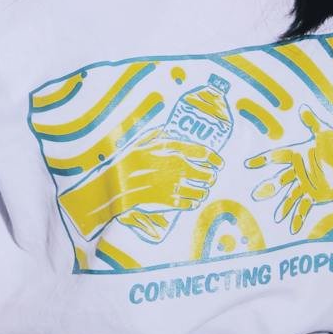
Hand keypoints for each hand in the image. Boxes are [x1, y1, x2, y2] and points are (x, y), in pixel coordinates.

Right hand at [58, 127, 223, 238]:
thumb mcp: (142, 141)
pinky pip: (189, 203)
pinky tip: (192, 199)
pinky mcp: (168, 202)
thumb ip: (158, 136)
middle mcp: (177, 167)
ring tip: (203, 189)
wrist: (114, 184)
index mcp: (171, 149)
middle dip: (210, 175)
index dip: (214, 157)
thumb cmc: (125, 160)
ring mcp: (174, 186)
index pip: (203, 152)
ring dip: (204, 190)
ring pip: (200, 190)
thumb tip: (169, 130)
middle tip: (210, 176)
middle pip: (206, 173)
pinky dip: (193, 202)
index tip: (218, 161)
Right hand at [245, 107, 332, 234]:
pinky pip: (304, 207)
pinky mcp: (314, 195)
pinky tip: (291, 227)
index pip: (277, 157)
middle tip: (256, 195)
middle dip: (269, 187)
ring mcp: (306, 184)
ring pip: (290, 196)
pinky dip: (298, 217)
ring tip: (276, 217)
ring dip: (283, 206)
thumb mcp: (327, 133)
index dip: (263, 160)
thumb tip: (303, 109)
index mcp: (298, 154)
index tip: (248, 164)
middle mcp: (299, 171)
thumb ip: (314, 123)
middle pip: (281, 180)